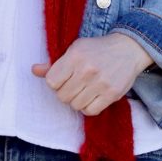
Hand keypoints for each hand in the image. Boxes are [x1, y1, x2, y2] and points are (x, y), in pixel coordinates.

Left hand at [31, 33, 153, 115]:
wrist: (128, 49)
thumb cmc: (97, 50)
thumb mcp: (75, 49)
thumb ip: (54, 63)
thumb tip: (34, 70)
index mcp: (75, 56)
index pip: (52, 82)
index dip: (55, 82)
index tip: (63, 78)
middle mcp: (87, 70)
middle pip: (62, 96)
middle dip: (66, 92)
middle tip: (74, 84)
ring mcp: (100, 83)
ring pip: (75, 105)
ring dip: (77, 100)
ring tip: (84, 90)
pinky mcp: (112, 94)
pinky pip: (90, 111)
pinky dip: (89, 107)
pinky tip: (92, 96)